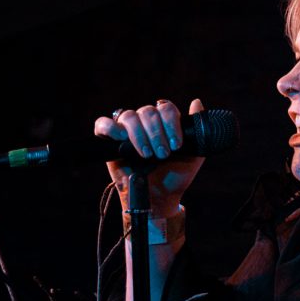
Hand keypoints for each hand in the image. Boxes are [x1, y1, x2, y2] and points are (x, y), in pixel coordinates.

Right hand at [93, 98, 206, 215]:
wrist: (160, 198)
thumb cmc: (175, 176)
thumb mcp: (194, 153)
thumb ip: (196, 129)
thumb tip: (197, 102)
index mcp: (163, 123)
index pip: (165, 108)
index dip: (171, 123)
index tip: (177, 145)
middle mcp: (144, 123)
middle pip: (148, 111)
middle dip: (157, 134)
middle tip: (163, 154)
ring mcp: (125, 131)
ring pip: (129, 116)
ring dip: (140, 135)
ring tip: (147, 155)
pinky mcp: (108, 142)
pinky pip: (103, 124)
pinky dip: (111, 128)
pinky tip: (122, 138)